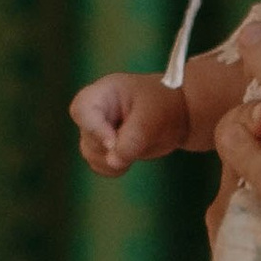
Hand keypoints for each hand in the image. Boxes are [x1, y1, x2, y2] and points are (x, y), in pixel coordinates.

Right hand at [71, 69, 193, 175]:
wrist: (178, 115)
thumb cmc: (165, 106)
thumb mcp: (153, 118)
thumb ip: (132, 139)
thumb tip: (113, 162)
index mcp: (105, 92)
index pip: (82, 109)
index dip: (93, 129)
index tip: (113, 143)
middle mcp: (96, 110)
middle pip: (87, 136)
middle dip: (110, 147)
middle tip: (137, 142)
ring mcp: (97, 130)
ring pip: (91, 154)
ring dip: (113, 159)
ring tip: (138, 146)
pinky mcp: (104, 148)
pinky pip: (99, 166)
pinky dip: (115, 168)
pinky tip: (131, 156)